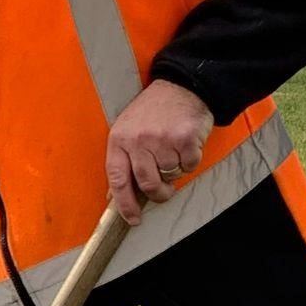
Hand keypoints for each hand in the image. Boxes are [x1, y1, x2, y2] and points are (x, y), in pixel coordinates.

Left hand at [105, 79, 211, 224]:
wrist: (182, 85)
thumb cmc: (153, 112)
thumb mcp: (127, 130)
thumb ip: (122, 160)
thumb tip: (115, 196)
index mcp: (119, 140)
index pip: (118, 180)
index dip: (125, 204)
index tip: (133, 219)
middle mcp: (139, 140)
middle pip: (147, 183)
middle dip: (158, 193)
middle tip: (164, 192)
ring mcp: (162, 139)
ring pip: (171, 175)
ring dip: (175, 171)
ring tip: (174, 152)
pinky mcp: (185, 138)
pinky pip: (189, 165)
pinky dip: (190, 160)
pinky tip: (186, 145)